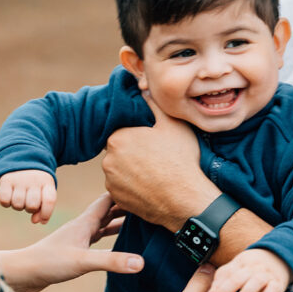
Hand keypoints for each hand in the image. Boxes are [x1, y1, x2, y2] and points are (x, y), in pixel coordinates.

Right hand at [0, 169, 56, 223]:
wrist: (20, 160)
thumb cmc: (35, 184)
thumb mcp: (43, 192)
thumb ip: (43, 209)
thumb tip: (35, 221)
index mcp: (47, 182)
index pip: (49, 200)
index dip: (46, 214)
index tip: (43, 221)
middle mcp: (33, 179)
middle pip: (32, 205)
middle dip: (30, 209)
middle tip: (28, 202)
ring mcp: (19, 179)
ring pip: (18, 204)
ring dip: (18, 206)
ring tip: (19, 197)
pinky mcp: (5, 180)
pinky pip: (4, 200)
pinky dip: (6, 203)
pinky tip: (9, 196)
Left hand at [0, 193, 141, 291]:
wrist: (23, 273)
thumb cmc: (49, 263)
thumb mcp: (83, 262)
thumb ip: (111, 261)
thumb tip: (141, 262)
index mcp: (85, 222)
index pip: (109, 200)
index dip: (125, 193)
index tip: (144, 188)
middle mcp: (82, 227)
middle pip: (108, 211)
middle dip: (126, 206)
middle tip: (148, 204)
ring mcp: (78, 238)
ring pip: (103, 225)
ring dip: (119, 222)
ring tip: (140, 222)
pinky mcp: (75, 251)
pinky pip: (97, 240)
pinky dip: (110, 239)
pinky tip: (117, 245)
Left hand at [102, 92, 216, 231]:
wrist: (185, 200)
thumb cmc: (180, 160)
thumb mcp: (172, 125)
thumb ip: (153, 105)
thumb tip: (143, 91)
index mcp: (118, 138)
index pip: (122, 131)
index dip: (137, 135)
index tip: (151, 141)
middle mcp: (108, 159)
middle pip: (119, 150)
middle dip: (132, 152)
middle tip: (154, 157)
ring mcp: (111, 181)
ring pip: (119, 169)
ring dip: (130, 169)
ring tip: (154, 173)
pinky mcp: (117, 198)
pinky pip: (121, 187)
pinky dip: (131, 186)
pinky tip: (149, 186)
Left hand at [206, 248, 292, 291]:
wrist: (278, 258)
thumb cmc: (250, 269)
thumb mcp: (235, 271)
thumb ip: (220, 284)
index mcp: (238, 263)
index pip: (225, 274)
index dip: (217, 287)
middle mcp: (251, 268)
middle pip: (238, 277)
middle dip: (227, 289)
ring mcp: (265, 274)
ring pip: (255, 281)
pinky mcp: (277, 283)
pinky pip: (272, 289)